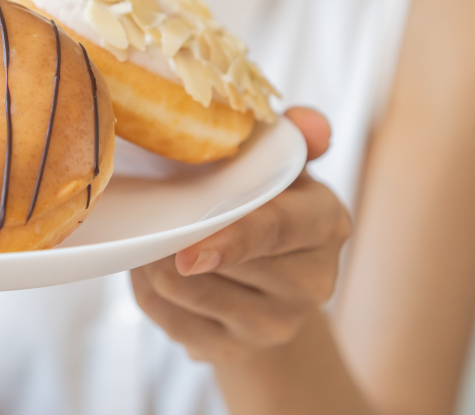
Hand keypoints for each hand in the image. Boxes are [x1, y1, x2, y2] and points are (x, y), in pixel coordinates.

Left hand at [130, 107, 351, 365]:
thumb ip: (296, 139)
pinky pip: (166, 318)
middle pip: (219, 264)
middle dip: (173, 236)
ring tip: (151, 234)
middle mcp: (311, 284)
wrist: (275, 289)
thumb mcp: (286, 168)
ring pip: (185, 291)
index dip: (233, 239)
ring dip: (151, 260)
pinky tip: (152, 266)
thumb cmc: (271, 207)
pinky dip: (146, 289)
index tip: (188, 249)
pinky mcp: (230, 352)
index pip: (278, 230)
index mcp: (327, 225)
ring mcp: (272, 326)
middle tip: (151, 210)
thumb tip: (308, 122)